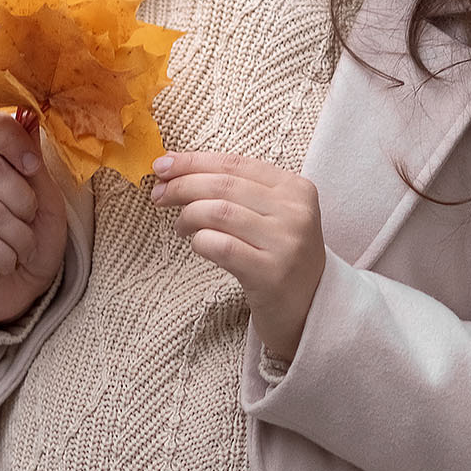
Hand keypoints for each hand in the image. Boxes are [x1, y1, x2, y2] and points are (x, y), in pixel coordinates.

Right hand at [0, 110, 67, 329]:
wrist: (21, 284)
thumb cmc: (36, 236)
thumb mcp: (48, 200)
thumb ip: (36, 164)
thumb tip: (32, 117)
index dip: (14, 141)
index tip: (32, 166)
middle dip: (24, 202)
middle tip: (30, 221)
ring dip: (20, 238)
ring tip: (22, 248)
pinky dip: (5, 257)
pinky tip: (5, 262)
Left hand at [150, 150, 325, 362]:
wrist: (310, 309)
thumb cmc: (279, 256)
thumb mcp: (272, 215)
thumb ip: (236, 190)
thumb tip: (175, 170)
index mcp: (295, 188)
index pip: (235, 163)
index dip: (193, 161)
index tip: (162, 166)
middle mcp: (295, 211)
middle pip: (224, 185)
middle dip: (182, 186)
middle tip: (159, 195)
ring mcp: (285, 243)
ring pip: (219, 212)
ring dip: (188, 215)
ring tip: (181, 226)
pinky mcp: (270, 274)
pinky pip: (220, 246)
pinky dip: (199, 241)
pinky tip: (197, 244)